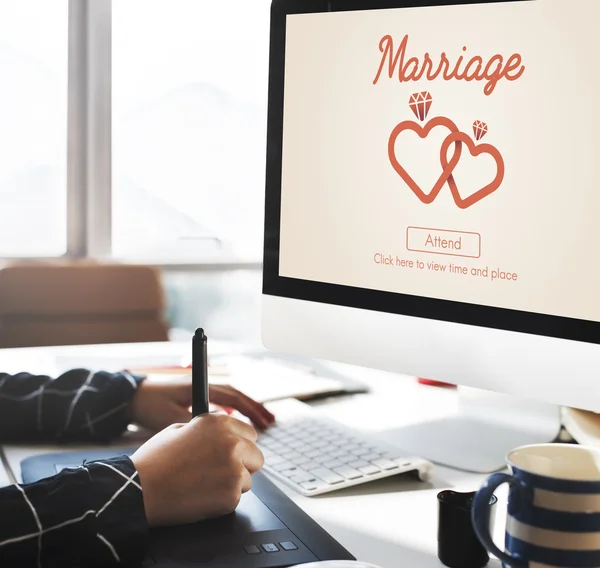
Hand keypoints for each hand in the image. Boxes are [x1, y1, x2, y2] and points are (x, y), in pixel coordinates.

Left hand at [128, 376, 274, 431]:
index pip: (233, 397)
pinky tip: (237, 425)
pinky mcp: (194, 401)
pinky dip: (233, 413)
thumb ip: (196, 428)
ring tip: (262, 422)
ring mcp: (199, 393)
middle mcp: (202, 388)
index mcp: (199, 389)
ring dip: (246, 410)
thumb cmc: (149, 406)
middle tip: (270, 421)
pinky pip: (221, 405)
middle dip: (255, 409)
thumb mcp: (172, 419)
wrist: (129, 398)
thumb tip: (218, 440)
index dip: (251, 408)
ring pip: (230, 400)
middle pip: (236, 396)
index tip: (264, 420)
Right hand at [131, 414, 263, 525]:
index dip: (240, 445)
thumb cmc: (155, 461)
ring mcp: (234, 468)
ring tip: (204, 484)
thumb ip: (207, 429)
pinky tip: (201, 496)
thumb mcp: (179, 429)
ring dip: (232, 484)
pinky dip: (223, 501)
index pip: (250, 434)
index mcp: (220, 423)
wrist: (140, 489)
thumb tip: (223, 433)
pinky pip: (237, 498)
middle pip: (256, 456)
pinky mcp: (232, 493)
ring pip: (248, 478)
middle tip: (219, 473)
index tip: (232, 453)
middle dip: (242, 465)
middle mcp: (232, 442)